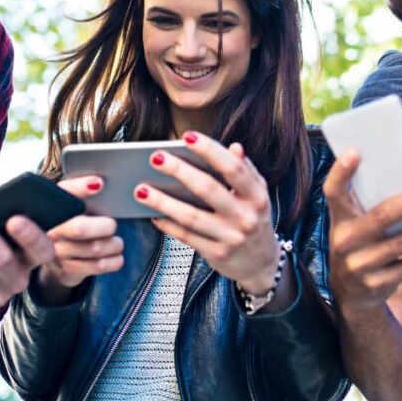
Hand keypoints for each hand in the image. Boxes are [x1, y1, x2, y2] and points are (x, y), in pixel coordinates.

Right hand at [35, 177, 123, 303]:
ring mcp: (57, 252)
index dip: (79, 187)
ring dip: (114, 245)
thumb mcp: (71, 205)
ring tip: (116, 242)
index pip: (63, 192)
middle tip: (111, 225)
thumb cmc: (69, 223)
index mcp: (52, 207)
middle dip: (105, 226)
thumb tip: (99, 183)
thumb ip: (81, 192)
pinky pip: (99, 265)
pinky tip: (115, 256)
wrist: (50, 256)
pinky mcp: (67, 270)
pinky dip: (115, 260)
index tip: (99, 184)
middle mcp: (51, 229)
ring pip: (95, 248)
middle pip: (81, 228)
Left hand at [134, 132, 280, 294]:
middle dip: (179, 171)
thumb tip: (234, 147)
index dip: (210, 150)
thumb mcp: (258, 194)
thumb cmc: (254, 220)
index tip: (187, 137)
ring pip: (191, 217)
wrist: (262, 263)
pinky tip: (152, 213)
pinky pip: (186, 236)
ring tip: (140, 189)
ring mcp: (231, 237)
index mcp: (257, 196)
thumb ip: (246, 170)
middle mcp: (246, 216)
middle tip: (155, 157)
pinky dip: (167, 224)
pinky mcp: (217, 254)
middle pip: (208, 189)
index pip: (233, 168)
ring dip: (163, 202)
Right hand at [324, 150, 401, 310]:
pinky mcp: (378, 283)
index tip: (355, 152)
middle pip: (381, 217)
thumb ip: (370, 201)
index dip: (341, 172)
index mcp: (339, 218)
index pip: (333, 192)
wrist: (349, 292)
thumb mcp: (353, 222)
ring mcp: (361, 264)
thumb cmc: (360, 241)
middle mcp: (345, 241)